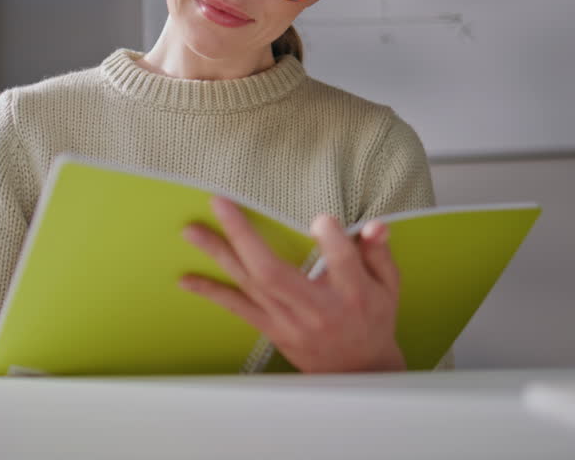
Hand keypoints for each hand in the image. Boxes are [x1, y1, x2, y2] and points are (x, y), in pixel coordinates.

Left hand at [179, 196, 405, 372]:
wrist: (357, 370)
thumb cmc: (373, 317)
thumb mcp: (388, 285)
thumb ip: (378, 251)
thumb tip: (375, 225)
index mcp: (352, 293)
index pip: (342, 263)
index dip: (331, 240)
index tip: (320, 218)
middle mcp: (316, 307)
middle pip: (275, 272)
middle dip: (244, 235)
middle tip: (220, 203)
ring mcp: (289, 320)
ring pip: (250, 284)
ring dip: (218, 254)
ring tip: (192, 230)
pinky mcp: (272, 329)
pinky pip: (238, 309)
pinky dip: (211, 292)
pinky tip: (187, 279)